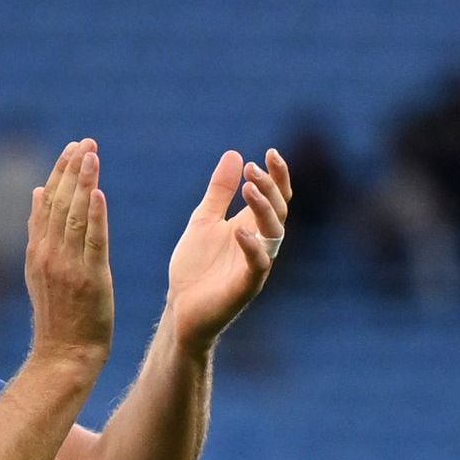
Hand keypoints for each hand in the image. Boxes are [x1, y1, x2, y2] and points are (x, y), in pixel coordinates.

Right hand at [20, 138, 114, 374]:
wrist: (63, 355)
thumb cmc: (58, 315)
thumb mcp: (40, 269)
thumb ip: (40, 231)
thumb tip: (39, 192)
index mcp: (37, 250)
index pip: (48, 202)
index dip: (60, 172)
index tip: (73, 147)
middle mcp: (49, 254)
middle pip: (60, 202)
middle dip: (72, 169)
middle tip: (86, 141)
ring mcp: (68, 266)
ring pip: (74, 216)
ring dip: (82, 182)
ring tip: (92, 154)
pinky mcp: (89, 279)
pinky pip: (92, 242)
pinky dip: (95, 216)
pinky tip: (99, 192)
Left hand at [161, 147, 291, 343]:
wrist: (180, 307)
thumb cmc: (196, 266)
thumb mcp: (204, 219)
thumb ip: (220, 191)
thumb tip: (235, 154)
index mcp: (252, 226)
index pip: (276, 197)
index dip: (278, 176)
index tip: (271, 153)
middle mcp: (260, 243)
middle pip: (278, 211)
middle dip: (268, 188)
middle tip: (252, 170)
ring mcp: (256, 265)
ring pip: (274, 234)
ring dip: (263, 209)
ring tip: (249, 189)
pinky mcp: (246, 286)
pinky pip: (257, 265)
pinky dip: (251, 247)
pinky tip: (240, 231)